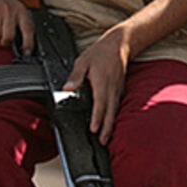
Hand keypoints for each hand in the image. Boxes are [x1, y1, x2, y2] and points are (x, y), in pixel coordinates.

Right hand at [0, 0, 33, 53]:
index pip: (29, 30)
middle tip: (2, 40)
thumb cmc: (1, 1)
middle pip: (8, 37)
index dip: (28, 45)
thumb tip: (23, 46)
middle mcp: (10, 10)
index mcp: (21, 11)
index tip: (26, 54)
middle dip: (4, 43)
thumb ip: (20, 24)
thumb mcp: (16, 9)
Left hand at [65, 27, 129, 143]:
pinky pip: (117, 106)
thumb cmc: (100, 53)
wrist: (119, 44)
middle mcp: (111, 88)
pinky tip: (110, 123)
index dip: (97, 118)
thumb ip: (76, 76)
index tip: (94, 129)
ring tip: (106, 138)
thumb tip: (67, 88)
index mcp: (101, 83)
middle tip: (103, 142)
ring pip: (114, 111)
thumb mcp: (83, 61)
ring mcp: (117, 90)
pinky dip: (113, 117)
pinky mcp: (119, 90)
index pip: (100, 104)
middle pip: (110, 112)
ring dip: (111, 125)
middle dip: (107, 128)